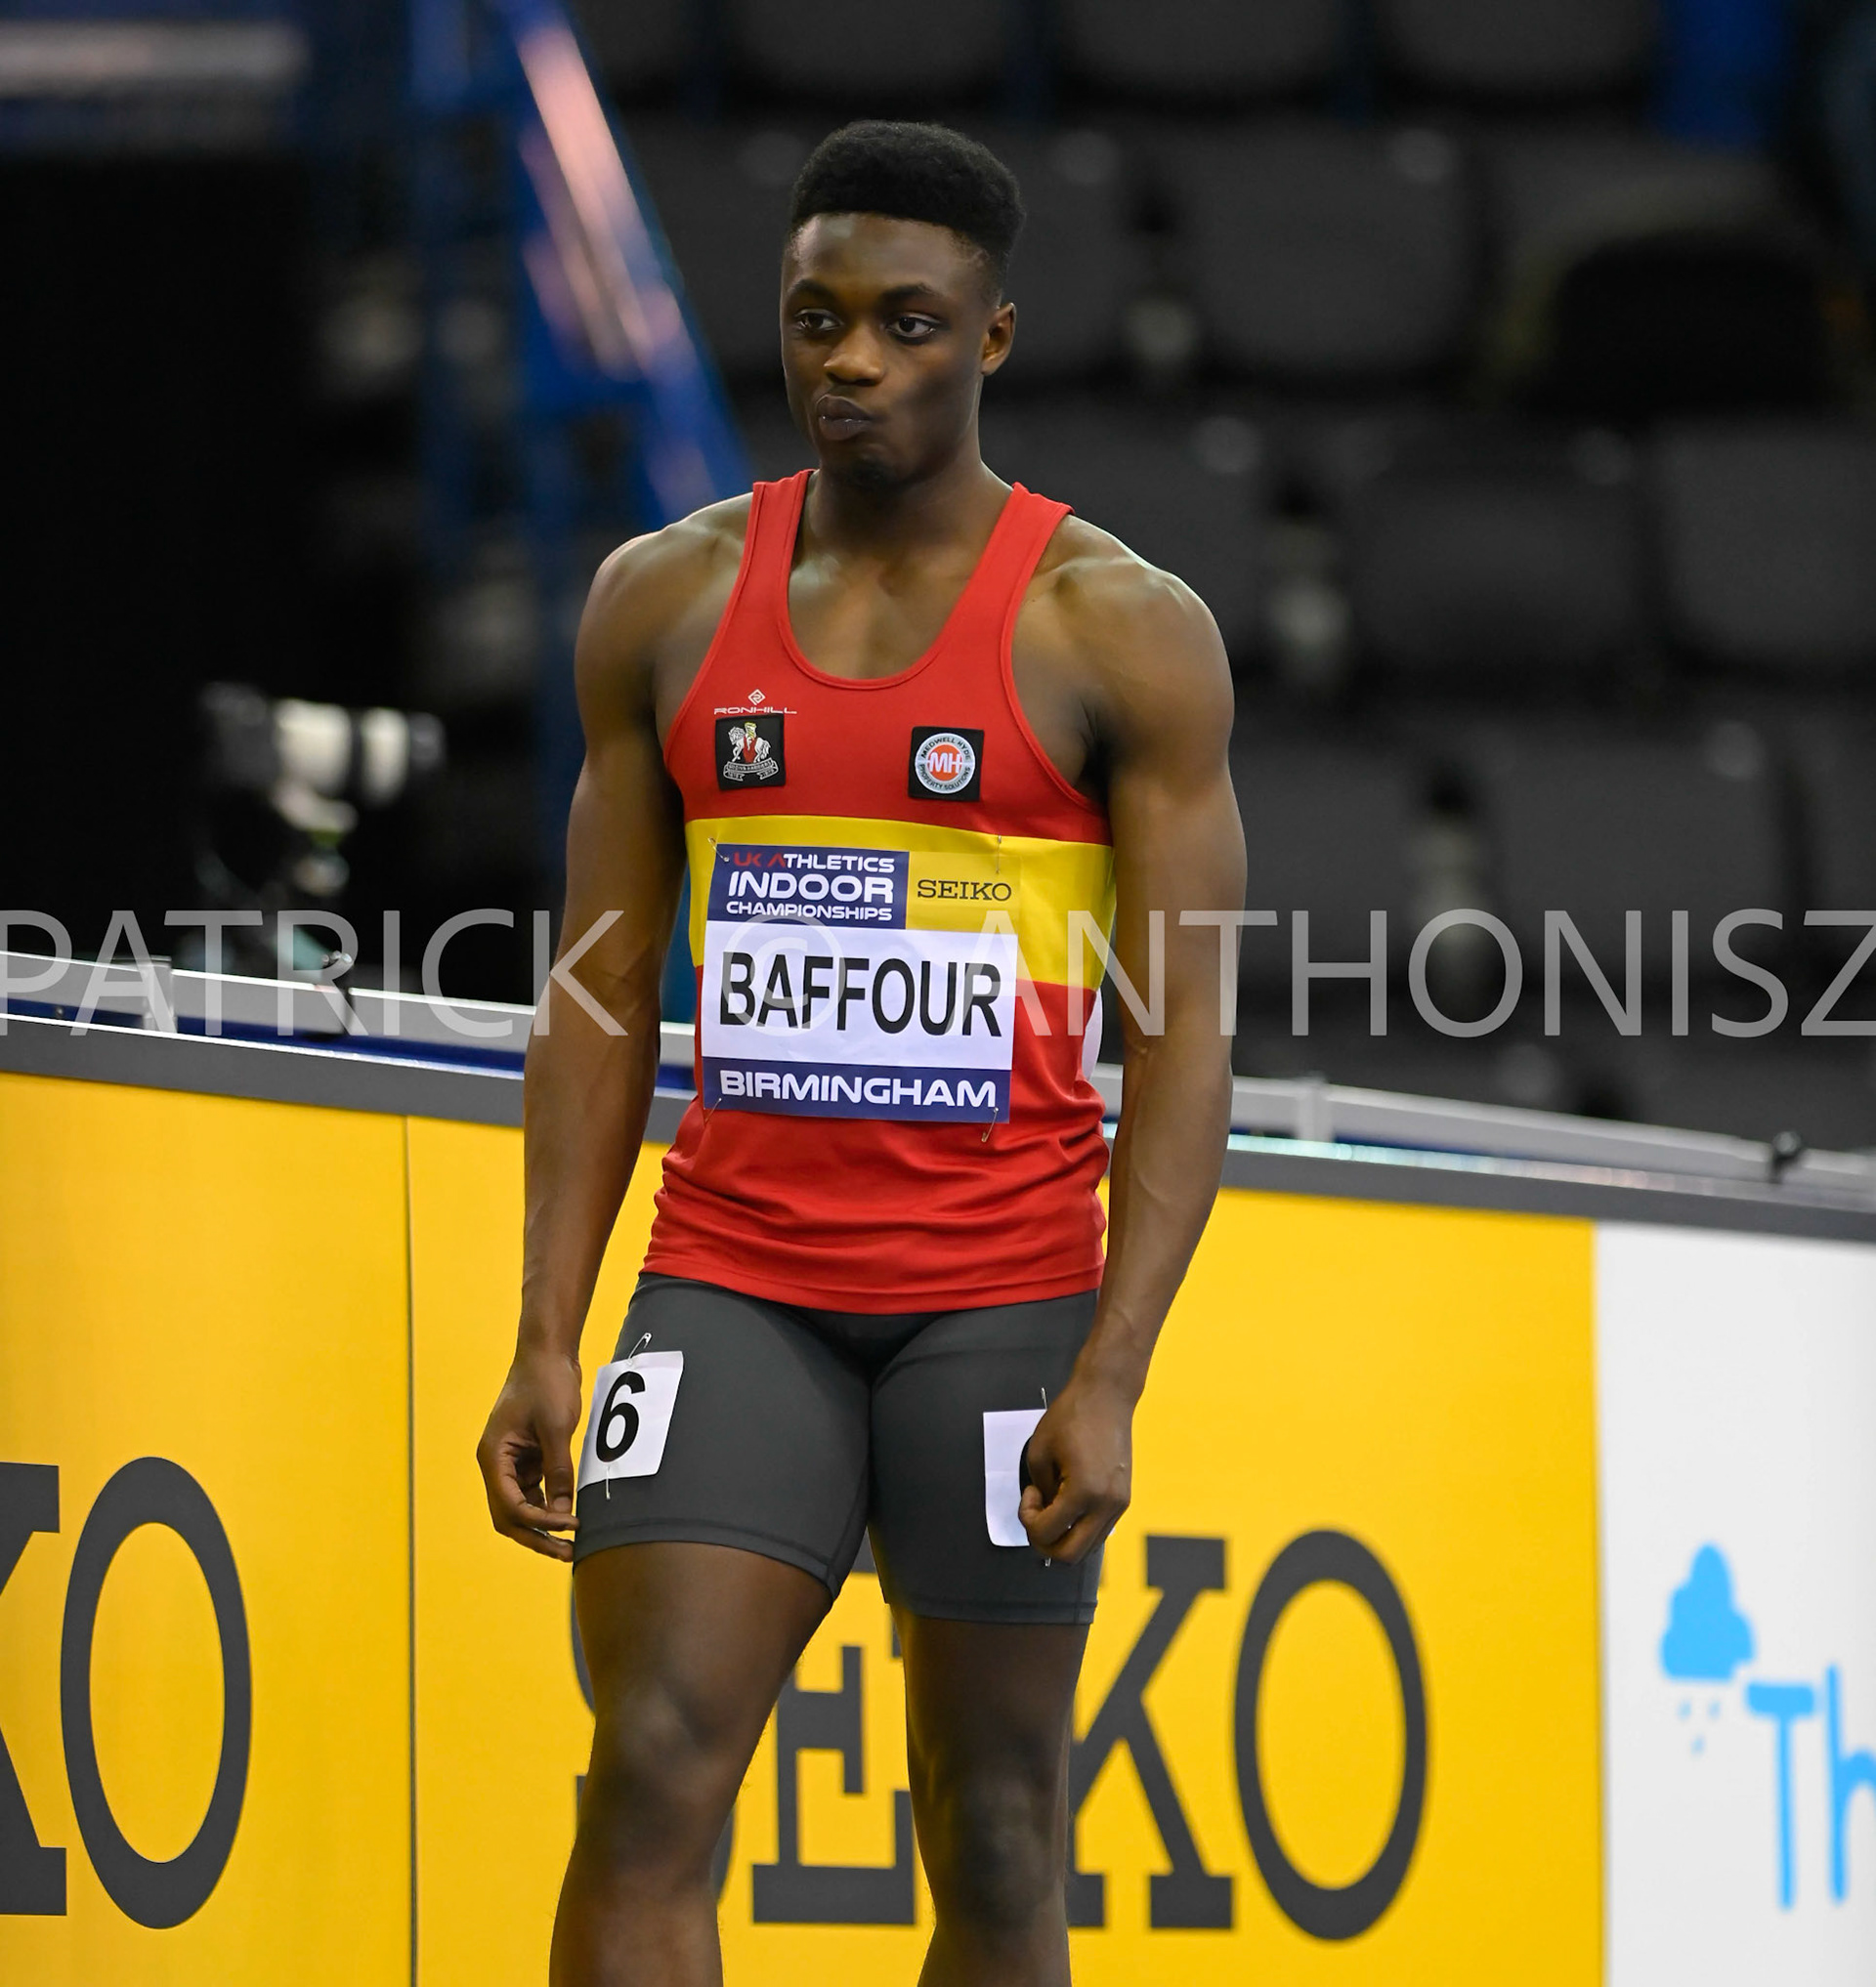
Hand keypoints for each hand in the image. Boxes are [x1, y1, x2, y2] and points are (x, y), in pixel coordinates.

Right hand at [477, 1348, 583, 1560]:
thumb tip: (565, 1512)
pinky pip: (533, 1492)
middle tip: (567, 1554)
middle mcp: (496, 1463)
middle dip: (536, 1537)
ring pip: (521, 1508)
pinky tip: (570, 1518)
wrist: (547, 1352)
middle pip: (509, 1516)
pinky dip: (549, 1507)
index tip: (569, 1526)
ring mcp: (510, 1462)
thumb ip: (559, 1470)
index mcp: (493, 1455)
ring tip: (572, 1544)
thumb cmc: (547, 1383)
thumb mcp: (557, 1428)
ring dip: (543, 1526)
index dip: (538, 1522)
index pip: (509, 1504)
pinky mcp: (526, 1457)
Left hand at [1018, 1373, 1132, 1564]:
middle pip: (1071, 1556)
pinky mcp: (1123, 1499)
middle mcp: (1107, 1505)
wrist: (1107, 1395)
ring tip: (1052, 1504)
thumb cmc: (1073, 1415)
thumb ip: (1039, 1491)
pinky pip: (1098, 1530)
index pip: (1047, 1533)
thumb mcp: (1039, 1452)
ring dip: (1063, 1535)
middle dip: (1044, 1542)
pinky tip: (1068, 1502)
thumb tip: (1044, 1512)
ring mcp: (1119, 1504)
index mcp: (1084, 1492)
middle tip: (1035, 1518)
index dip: (1027, 1519)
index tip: (1029, 1496)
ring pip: (1087, 1548)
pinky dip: (1078, 1527)